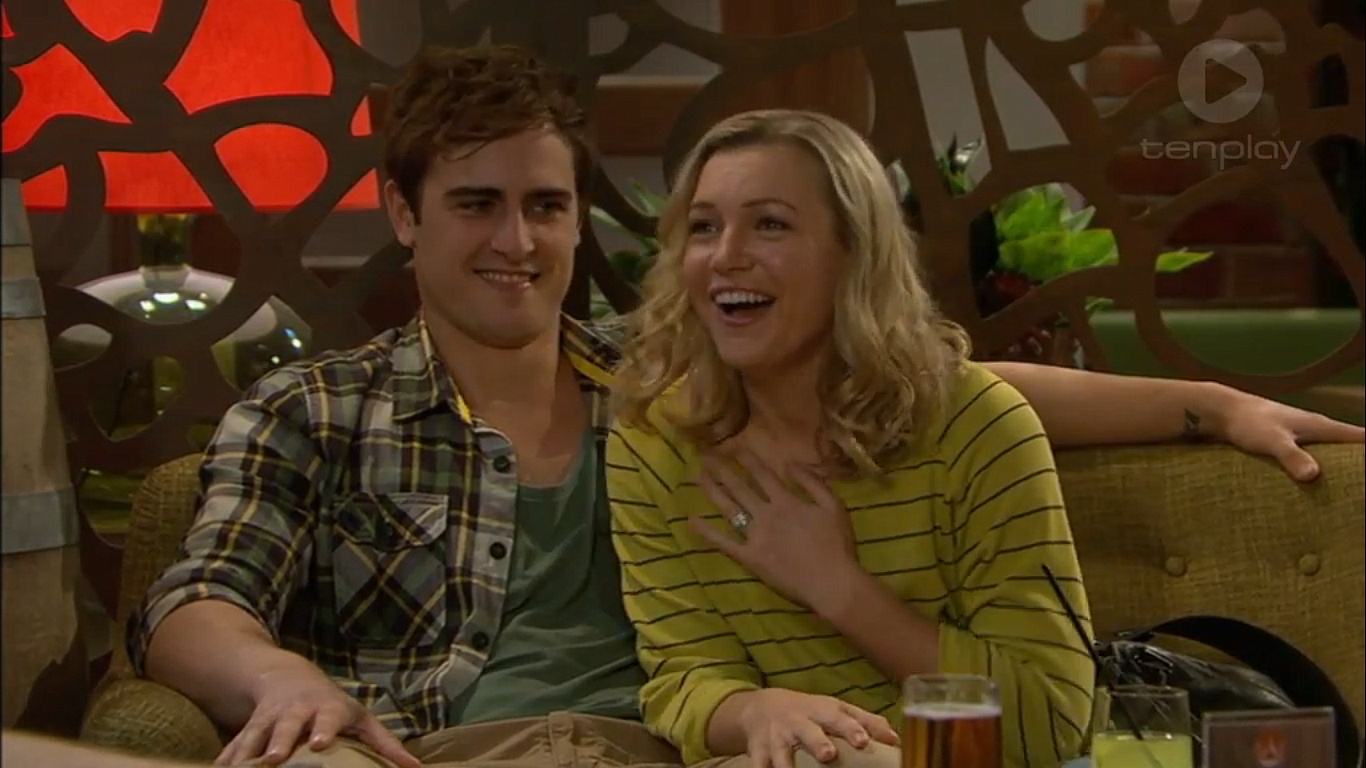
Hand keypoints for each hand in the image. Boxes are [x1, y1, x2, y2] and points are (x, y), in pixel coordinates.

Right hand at [215, 664, 419, 767]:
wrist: (288, 679)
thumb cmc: (334, 708)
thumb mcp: (361, 720)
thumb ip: (386, 746)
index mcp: (325, 709)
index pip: (327, 718)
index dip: (323, 730)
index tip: (319, 744)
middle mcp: (294, 713)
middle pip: (285, 726)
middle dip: (278, 741)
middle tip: (273, 759)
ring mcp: (267, 720)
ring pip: (253, 736)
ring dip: (245, 754)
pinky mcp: (246, 730)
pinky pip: (232, 748)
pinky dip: (224, 761)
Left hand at [690, 450, 859, 612]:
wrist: (832, 583)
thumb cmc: (837, 545)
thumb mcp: (834, 506)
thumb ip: (813, 483)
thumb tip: (791, 464)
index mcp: (786, 501)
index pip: (761, 474)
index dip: (746, 459)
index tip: (732, 448)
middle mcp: (766, 514)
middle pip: (739, 487)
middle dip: (721, 470)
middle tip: (705, 457)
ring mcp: (755, 536)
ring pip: (728, 509)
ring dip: (712, 491)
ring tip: (698, 477)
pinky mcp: (749, 558)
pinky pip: (724, 543)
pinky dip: (707, 532)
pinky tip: (692, 520)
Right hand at [736, 689, 898, 767]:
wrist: (760, 707)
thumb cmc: (808, 712)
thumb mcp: (835, 710)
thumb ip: (865, 722)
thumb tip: (895, 739)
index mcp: (820, 712)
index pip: (838, 718)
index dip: (851, 729)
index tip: (862, 741)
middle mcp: (797, 723)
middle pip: (808, 732)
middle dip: (817, 743)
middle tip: (828, 754)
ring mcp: (775, 738)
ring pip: (780, 755)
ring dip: (785, 765)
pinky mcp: (757, 752)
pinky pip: (758, 766)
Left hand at [1212, 389, 1363, 481]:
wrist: (1222, 411)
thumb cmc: (1248, 423)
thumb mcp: (1272, 441)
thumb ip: (1292, 456)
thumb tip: (1312, 475)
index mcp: (1321, 426)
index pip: (1360, 438)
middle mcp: (1316, 428)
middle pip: (1351, 445)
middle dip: (1360, 462)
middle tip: (1363, 486)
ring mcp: (1302, 434)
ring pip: (1332, 451)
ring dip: (1343, 466)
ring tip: (1351, 488)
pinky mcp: (1288, 442)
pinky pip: (1314, 455)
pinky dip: (1321, 467)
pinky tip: (1319, 482)